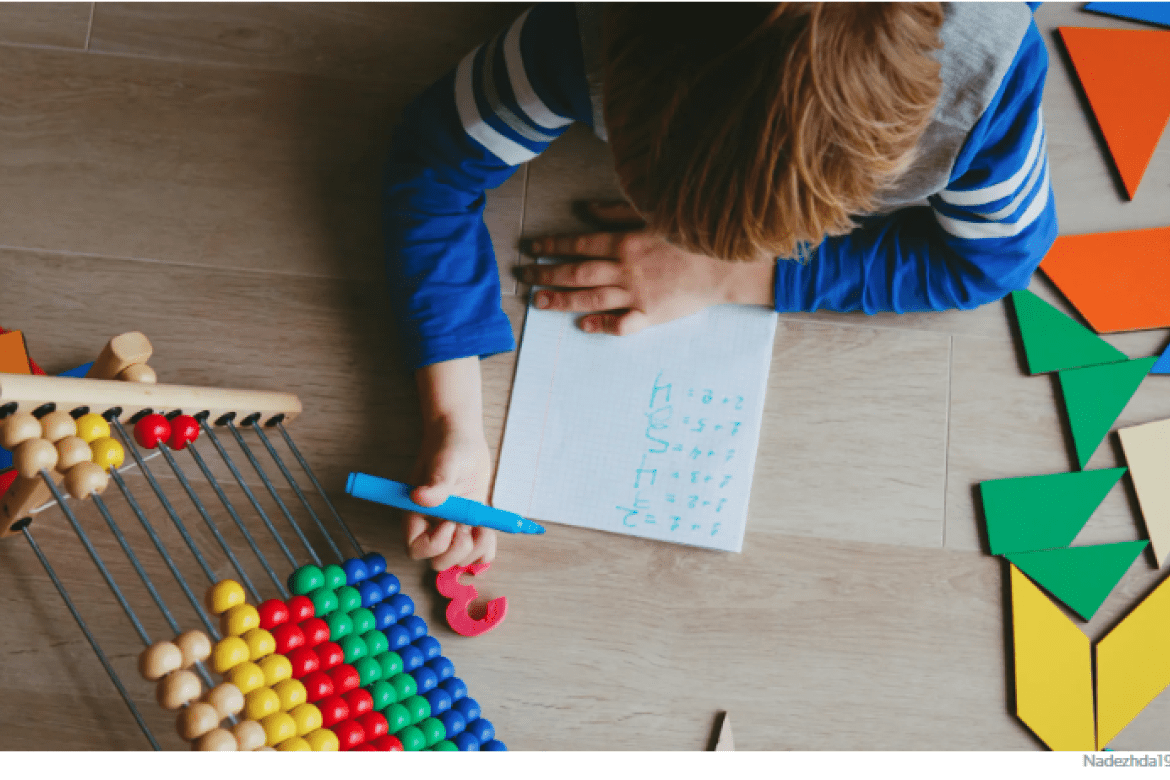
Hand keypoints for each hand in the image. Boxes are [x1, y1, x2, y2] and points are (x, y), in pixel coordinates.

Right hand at [406, 357, 495, 570]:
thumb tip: (420, 497)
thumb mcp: (444, 461)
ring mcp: (451, 528)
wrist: (462, 438)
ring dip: (475, 550)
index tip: (451, 522)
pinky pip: (478, 552)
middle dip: (457, 552)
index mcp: (415, 514)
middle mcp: (431, 526)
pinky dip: (486, 549)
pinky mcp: (469, 525)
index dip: (435, 544)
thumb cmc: (448, 445)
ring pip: (460, 561)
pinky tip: (490, 530)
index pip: (417, 548)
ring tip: (484, 525)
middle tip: (470, 527)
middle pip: (438, 562)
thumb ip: (436, 482)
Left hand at [516, 201, 774, 335]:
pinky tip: (584, 326)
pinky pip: (621, 324)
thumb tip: (585, 209)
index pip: (578, 244)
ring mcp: (636, 294)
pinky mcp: (650, 314)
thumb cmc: (691, 236)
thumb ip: (617, 213)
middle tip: (525, 276)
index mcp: (624, 241)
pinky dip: (602, 325)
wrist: (727, 265)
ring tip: (539, 302)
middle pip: (576, 272)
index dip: (551, 245)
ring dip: (561, 300)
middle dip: (546, 273)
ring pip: (590, 298)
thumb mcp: (653, 215)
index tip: (531, 247)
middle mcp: (625, 269)